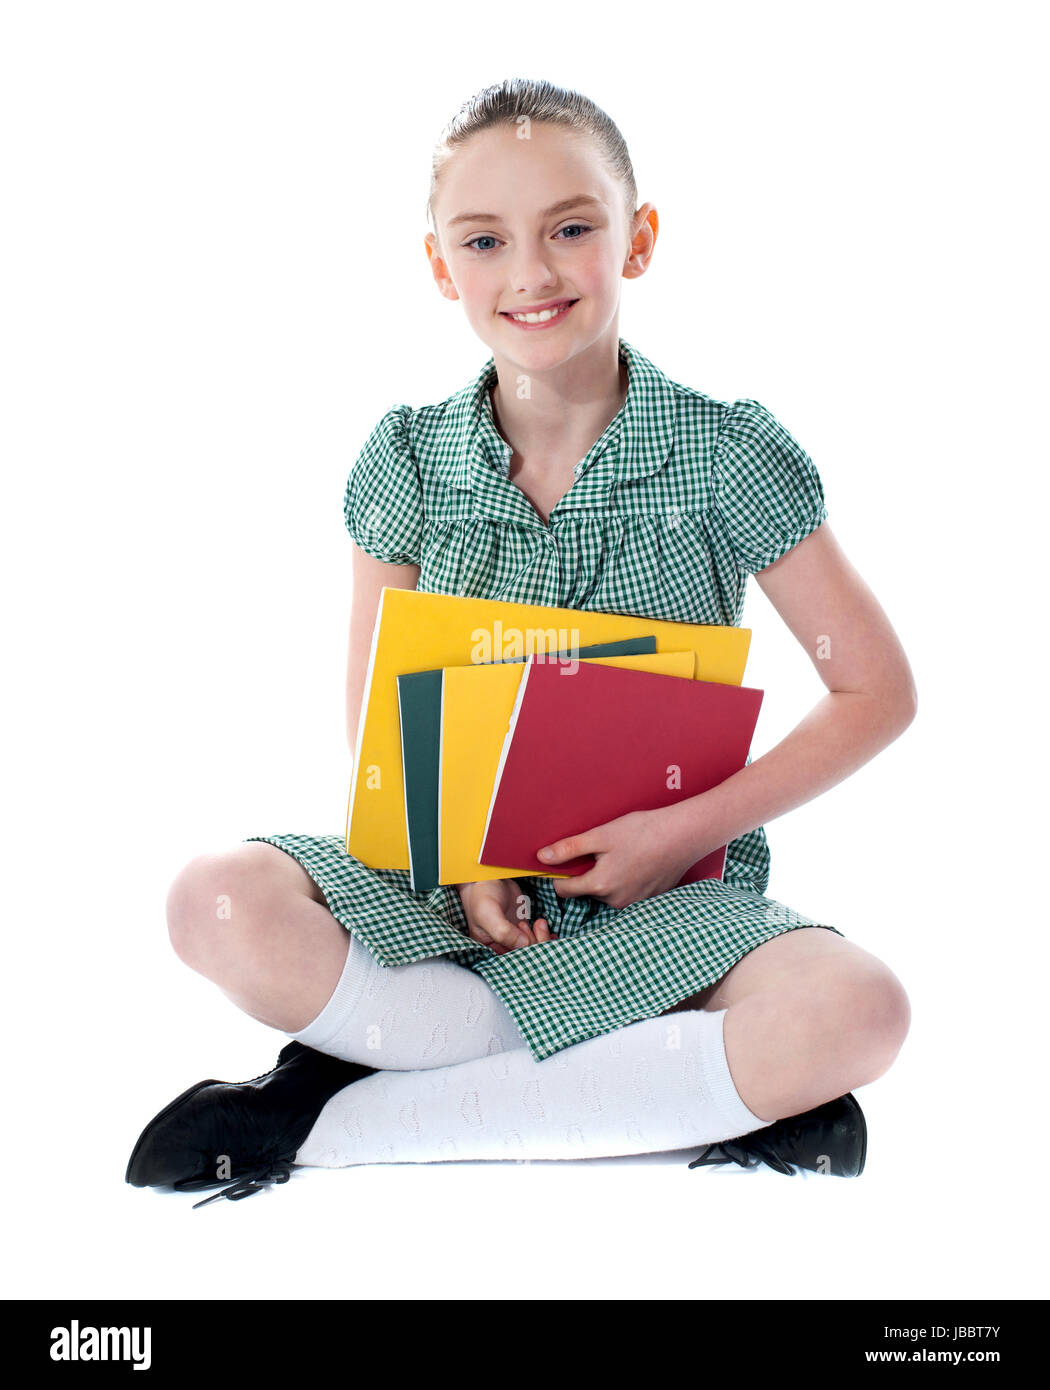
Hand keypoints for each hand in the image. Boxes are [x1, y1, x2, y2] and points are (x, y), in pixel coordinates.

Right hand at [456, 879, 556, 954]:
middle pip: (526, 956)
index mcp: (489, 948)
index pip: (512, 961)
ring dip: (541, 937)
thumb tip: (524, 945)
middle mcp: (502, 946)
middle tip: (531, 926)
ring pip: (534, 948)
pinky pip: (538, 939)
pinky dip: (545, 935)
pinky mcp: (523, 929)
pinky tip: (545, 927)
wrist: (488, 877)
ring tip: (538, 922)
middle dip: (534, 943)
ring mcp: (514, 938)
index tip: (525, 936)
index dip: (524, 953)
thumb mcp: (488, 913)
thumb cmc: (482, 895)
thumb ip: (503, 932)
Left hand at [536, 806, 706, 909]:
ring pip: (608, 892)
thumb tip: (542, 858)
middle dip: (587, 873)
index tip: (563, 861)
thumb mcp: (600, 835)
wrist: (683, 835)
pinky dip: (626, 879)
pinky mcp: (649, 899)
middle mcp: (615, 901)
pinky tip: (635, 861)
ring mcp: (633, 902)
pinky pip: (627, 892)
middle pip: (587, 891)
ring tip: (621, 853)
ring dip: (608, 877)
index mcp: (599, 885)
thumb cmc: (642, 832)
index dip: (558, 874)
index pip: (564, 889)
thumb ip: (569, 849)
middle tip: (599, 850)